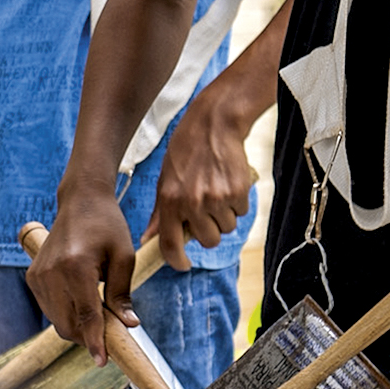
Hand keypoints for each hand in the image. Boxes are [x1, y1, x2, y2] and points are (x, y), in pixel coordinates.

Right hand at [26, 184, 139, 365]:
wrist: (81, 201)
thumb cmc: (108, 226)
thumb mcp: (124, 256)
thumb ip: (123, 293)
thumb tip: (128, 325)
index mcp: (75, 266)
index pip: (85, 315)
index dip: (95, 341)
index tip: (102, 361)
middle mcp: (50, 273)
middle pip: (66, 325)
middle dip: (88, 337)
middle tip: (110, 336)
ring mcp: (37, 276)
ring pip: (56, 321)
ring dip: (78, 326)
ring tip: (100, 312)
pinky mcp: (32, 277)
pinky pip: (49, 309)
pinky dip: (67, 314)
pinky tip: (84, 302)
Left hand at [147, 83, 257, 271]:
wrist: (215, 124)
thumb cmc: (187, 149)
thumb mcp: (165, 179)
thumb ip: (160, 213)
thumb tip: (149, 239)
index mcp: (170, 201)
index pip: (171, 244)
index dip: (177, 261)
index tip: (183, 264)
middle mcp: (193, 203)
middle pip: (208, 240)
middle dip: (210, 231)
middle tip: (207, 212)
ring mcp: (217, 198)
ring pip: (227, 228)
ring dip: (224, 216)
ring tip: (218, 193)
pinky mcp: (238, 191)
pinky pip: (240, 212)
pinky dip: (237, 203)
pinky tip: (229, 184)